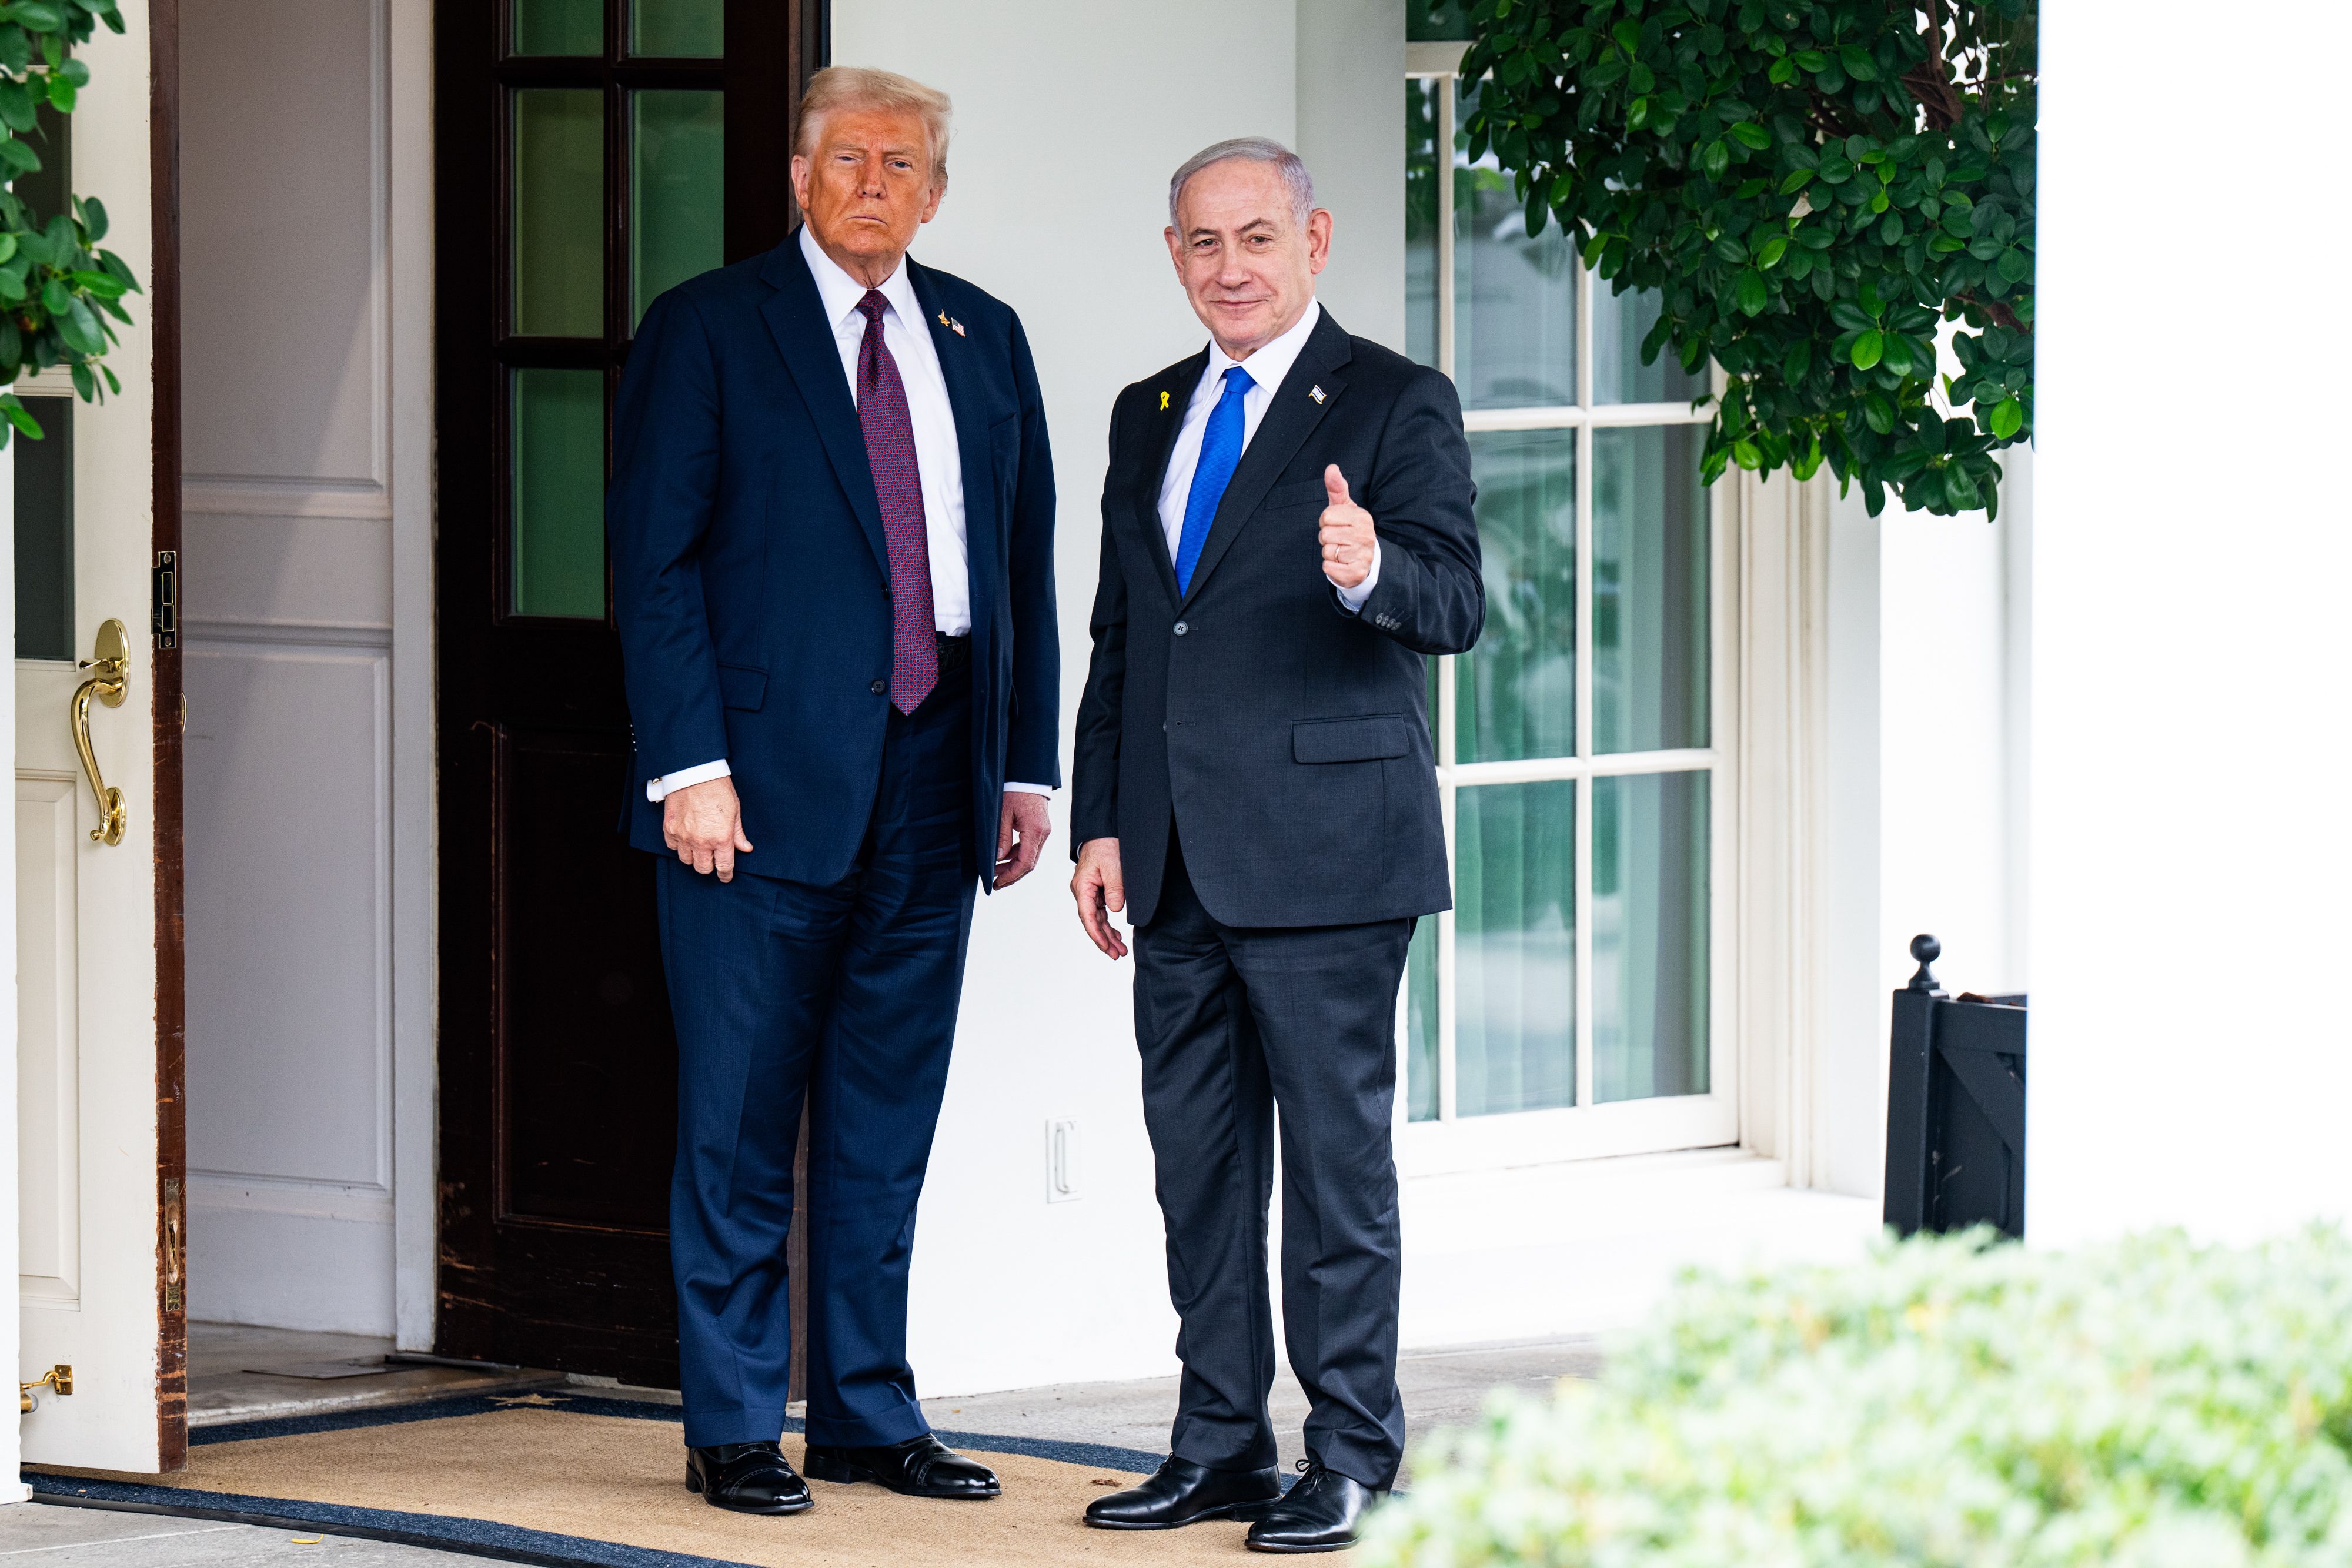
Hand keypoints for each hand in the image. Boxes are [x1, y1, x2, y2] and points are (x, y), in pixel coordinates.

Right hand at [662, 776, 752, 882]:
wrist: (695, 773)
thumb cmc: (718, 789)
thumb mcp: (735, 811)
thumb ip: (738, 833)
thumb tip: (745, 848)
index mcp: (721, 838)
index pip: (724, 866)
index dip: (726, 875)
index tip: (726, 877)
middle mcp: (701, 841)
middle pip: (703, 868)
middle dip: (710, 867)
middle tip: (713, 860)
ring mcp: (683, 836)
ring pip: (686, 860)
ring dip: (694, 857)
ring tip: (699, 848)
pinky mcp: (669, 829)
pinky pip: (672, 847)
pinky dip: (679, 846)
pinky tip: (685, 839)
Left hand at [995, 791, 1052, 888]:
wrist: (1028, 775)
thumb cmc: (1015, 790)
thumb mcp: (1003, 813)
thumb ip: (1002, 837)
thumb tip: (999, 858)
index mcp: (1034, 831)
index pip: (1025, 862)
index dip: (1011, 875)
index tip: (997, 883)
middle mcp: (1042, 834)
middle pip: (1029, 863)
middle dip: (1012, 875)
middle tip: (996, 882)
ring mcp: (1043, 831)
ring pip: (1030, 856)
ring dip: (1014, 866)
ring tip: (996, 870)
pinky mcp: (1040, 828)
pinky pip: (1030, 847)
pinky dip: (1018, 855)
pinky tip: (1005, 857)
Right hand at [1070, 837, 1127, 959]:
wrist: (1104, 832)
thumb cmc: (1106, 845)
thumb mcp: (1113, 866)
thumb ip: (1114, 889)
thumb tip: (1114, 911)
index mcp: (1082, 886)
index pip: (1087, 916)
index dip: (1096, 934)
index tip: (1106, 947)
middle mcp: (1083, 892)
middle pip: (1092, 922)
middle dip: (1104, 940)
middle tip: (1117, 955)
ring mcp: (1089, 893)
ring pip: (1097, 920)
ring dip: (1108, 935)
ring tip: (1120, 950)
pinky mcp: (1097, 891)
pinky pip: (1101, 913)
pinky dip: (1109, 925)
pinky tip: (1117, 936)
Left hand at [1318, 464, 1375, 590]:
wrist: (1366, 560)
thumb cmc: (1351, 530)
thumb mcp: (1345, 508)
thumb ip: (1337, 488)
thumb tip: (1331, 468)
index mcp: (1361, 517)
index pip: (1326, 516)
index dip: (1326, 522)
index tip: (1337, 525)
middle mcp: (1365, 535)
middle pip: (1325, 534)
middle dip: (1327, 538)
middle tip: (1339, 540)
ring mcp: (1363, 555)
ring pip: (1326, 551)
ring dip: (1329, 553)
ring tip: (1342, 552)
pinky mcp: (1356, 572)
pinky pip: (1328, 567)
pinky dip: (1330, 567)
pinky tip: (1341, 564)